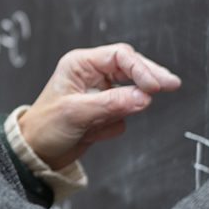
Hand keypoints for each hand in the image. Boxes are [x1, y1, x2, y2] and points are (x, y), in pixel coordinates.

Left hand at [18, 43, 181, 169]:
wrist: (36, 153)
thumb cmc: (45, 127)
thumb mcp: (76, 113)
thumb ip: (112, 103)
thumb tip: (145, 96)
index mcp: (80, 64)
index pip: (120, 56)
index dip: (141, 68)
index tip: (155, 86)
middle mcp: (92, 74)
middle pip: (131, 68)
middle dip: (149, 78)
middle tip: (172, 84)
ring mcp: (100, 93)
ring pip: (131, 93)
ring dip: (123, 109)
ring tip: (99, 124)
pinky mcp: (105, 111)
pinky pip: (124, 115)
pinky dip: (113, 125)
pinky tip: (93, 132)